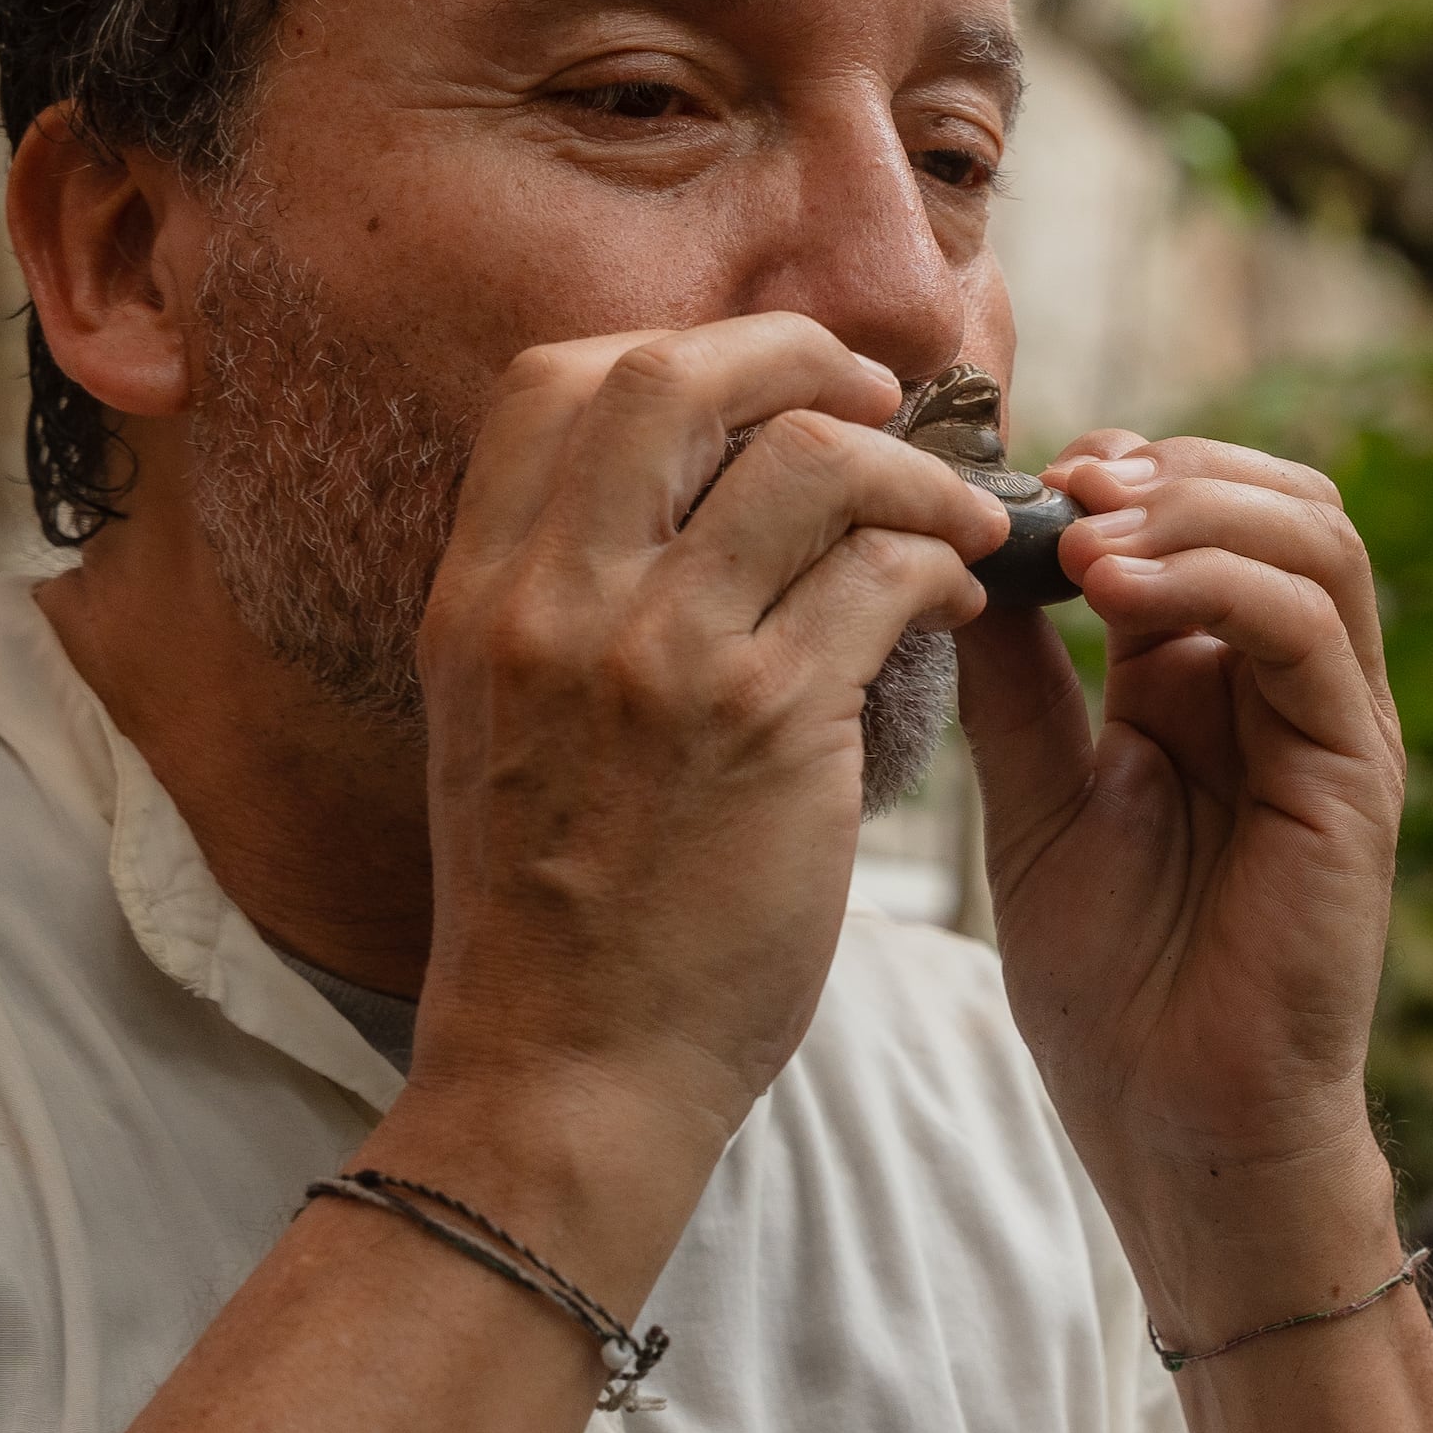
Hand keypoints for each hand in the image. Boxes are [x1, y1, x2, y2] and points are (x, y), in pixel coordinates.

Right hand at [396, 315, 1000, 1165]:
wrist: (565, 1075)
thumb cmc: (558, 923)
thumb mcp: (497, 731)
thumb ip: (558, 606)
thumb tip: (679, 498)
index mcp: (475, 596)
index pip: (553, 382)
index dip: (678, 356)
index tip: (763, 391)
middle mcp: (548, 604)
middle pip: (673, 375)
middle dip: (799, 357)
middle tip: (880, 402)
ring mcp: (655, 658)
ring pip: (809, 459)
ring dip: (909, 473)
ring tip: (951, 526)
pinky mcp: (765, 724)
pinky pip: (883, 575)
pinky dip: (942, 568)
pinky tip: (957, 610)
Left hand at [955, 432, 1403, 1327]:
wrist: (1179, 1129)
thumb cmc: (1114, 992)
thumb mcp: (1035, 803)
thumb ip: (1016, 685)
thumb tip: (957, 558)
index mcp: (1206, 686)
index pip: (1199, 516)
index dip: (1115, 473)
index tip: (1010, 476)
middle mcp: (1282, 691)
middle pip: (1276, 498)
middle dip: (1166, 465)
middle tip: (1058, 477)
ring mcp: (1331, 727)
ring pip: (1312, 536)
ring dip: (1195, 504)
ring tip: (1086, 526)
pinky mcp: (1356, 775)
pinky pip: (1310, 629)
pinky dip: (1217, 580)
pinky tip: (1117, 591)